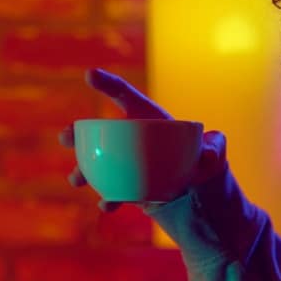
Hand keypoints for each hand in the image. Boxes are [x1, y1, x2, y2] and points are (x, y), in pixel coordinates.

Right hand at [58, 68, 226, 211]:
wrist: (201, 196)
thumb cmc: (205, 166)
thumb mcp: (213, 156)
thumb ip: (215, 150)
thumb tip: (208, 152)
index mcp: (150, 121)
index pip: (127, 97)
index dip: (109, 85)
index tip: (90, 75)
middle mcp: (134, 141)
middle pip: (100, 132)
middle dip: (77, 134)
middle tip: (65, 137)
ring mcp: (128, 165)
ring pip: (97, 164)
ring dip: (82, 170)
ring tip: (75, 179)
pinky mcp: (128, 188)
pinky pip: (112, 191)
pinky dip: (108, 198)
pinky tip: (107, 205)